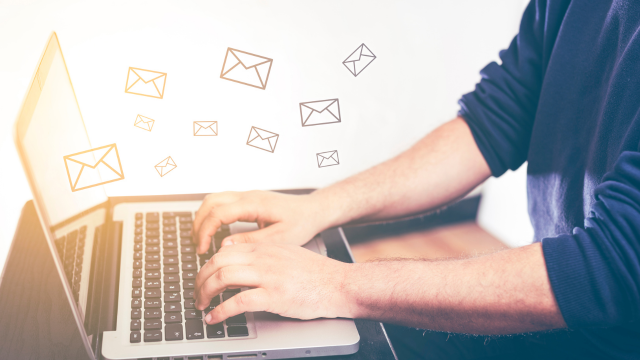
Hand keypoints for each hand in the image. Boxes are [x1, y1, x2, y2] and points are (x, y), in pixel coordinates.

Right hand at [192, 191, 327, 253]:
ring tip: (201, 240)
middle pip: (210, 202)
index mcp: (255, 204)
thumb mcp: (279, 238)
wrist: (314, 210)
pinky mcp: (248, 200)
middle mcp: (248, 195)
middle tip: (197, 246)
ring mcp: (247, 195)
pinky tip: (213, 232)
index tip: (202, 249)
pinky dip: (212, 215)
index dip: (205, 231)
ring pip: (213, 199)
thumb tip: (225, 246)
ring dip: (203, 218)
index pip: (219, 213)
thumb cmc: (301, 222)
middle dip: (198, 224)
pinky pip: (222, 202)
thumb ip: (251, 241)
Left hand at [193, 243, 352, 323]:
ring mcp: (268, 276)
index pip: (225, 251)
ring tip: (201, 306)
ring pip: (223, 278)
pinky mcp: (274, 296)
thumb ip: (262, 254)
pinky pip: (238, 302)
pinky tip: (215, 318)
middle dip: (200, 279)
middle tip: (196, 294)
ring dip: (206, 293)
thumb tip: (236, 260)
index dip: (207, 266)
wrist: (339, 283)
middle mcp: (263, 258)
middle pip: (218, 262)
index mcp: (265, 247)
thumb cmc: (316, 273)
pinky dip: (221, 311)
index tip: (203, 279)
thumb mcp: (286, 253)